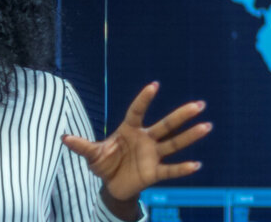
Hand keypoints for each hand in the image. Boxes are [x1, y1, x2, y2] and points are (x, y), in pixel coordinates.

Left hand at [61, 82, 212, 201]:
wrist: (112, 185)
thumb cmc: (105, 163)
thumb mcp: (92, 155)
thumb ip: (81, 146)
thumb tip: (64, 138)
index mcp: (129, 130)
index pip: (138, 111)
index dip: (144, 99)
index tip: (154, 85)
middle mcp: (146, 139)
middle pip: (166, 125)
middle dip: (182, 115)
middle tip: (199, 104)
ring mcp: (152, 155)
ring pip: (174, 144)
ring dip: (190, 136)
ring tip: (207, 126)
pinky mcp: (154, 172)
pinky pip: (170, 170)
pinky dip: (182, 168)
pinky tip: (196, 164)